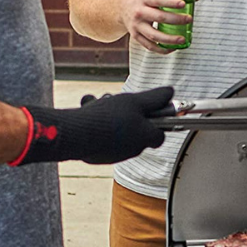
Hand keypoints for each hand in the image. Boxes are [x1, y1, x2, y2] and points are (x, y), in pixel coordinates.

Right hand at [15, 86, 173, 164]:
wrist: (76, 134)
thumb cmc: (109, 117)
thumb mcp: (136, 100)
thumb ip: (155, 98)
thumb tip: (170, 93)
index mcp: (145, 138)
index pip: (160, 135)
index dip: (157, 121)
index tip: (150, 109)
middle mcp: (132, 149)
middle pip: (137, 129)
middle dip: (128, 112)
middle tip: (117, 101)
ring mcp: (115, 153)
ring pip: (118, 129)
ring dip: (110, 113)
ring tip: (99, 103)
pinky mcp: (98, 154)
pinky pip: (102, 134)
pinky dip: (97, 122)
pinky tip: (88, 110)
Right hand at [116, 0, 191, 53]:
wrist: (121, 7)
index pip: (159, 0)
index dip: (171, 2)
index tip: (183, 4)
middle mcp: (139, 12)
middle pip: (159, 17)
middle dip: (176, 19)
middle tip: (189, 19)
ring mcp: (137, 26)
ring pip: (154, 35)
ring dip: (170, 39)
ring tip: (182, 39)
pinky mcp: (136, 36)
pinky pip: (149, 46)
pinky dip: (162, 50)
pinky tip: (172, 48)